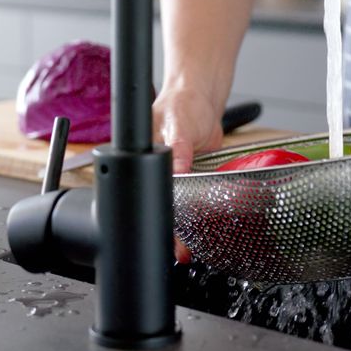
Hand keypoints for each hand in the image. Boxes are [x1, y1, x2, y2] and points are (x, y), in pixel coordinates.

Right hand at [153, 87, 223, 262]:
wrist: (202, 99)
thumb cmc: (182, 104)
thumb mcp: (177, 124)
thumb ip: (178, 148)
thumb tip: (177, 170)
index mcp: (143, 158)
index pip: (147, 194)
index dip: (158, 217)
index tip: (168, 236)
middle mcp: (157, 170)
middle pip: (163, 206)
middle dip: (172, 232)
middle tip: (181, 251)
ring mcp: (176, 175)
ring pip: (179, 207)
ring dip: (187, 226)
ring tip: (192, 247)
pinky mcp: (193, 176)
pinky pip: (197, 198)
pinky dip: (203, 211)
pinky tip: (208, 224)